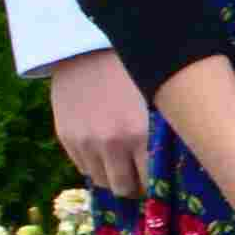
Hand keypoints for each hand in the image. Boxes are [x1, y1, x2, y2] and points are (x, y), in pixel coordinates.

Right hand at [46, 52, 152, 198]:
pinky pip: (83, 167)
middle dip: (135, 186)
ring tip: (124, 163)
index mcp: (139, 133)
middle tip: (142, 176)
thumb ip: (158, 133)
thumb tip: (168, 164)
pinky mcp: (66, 137)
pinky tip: (105, 150)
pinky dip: (95, 165)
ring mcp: (84, 142)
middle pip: (124, 188)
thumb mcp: (155, 99)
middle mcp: (110, 143)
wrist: (88, 46)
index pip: (149, 181)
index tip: (161, 180)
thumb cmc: (133, 69)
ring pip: (101, 181)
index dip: (156, 185)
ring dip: (114, 177)